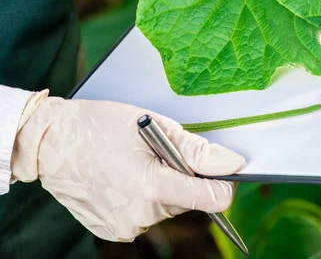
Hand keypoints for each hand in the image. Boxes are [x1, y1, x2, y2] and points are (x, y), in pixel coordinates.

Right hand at [11, 91, 245, 241]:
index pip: (214, 199)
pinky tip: (124, 179)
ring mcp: (125, 226)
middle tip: (156, 154)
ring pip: (168, 207)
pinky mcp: (113, 231)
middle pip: (190, 200)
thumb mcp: (154, 126)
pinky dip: (144, 198)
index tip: (219, 167)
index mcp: (153, 186)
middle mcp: (141, 214)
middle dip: (184, 177)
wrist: (50, 143)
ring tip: (135, 165)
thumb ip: (197, 150)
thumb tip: (233, 164)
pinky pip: (146, 215)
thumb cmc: (99, 127)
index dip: (223, 182)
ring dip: (163, 187)